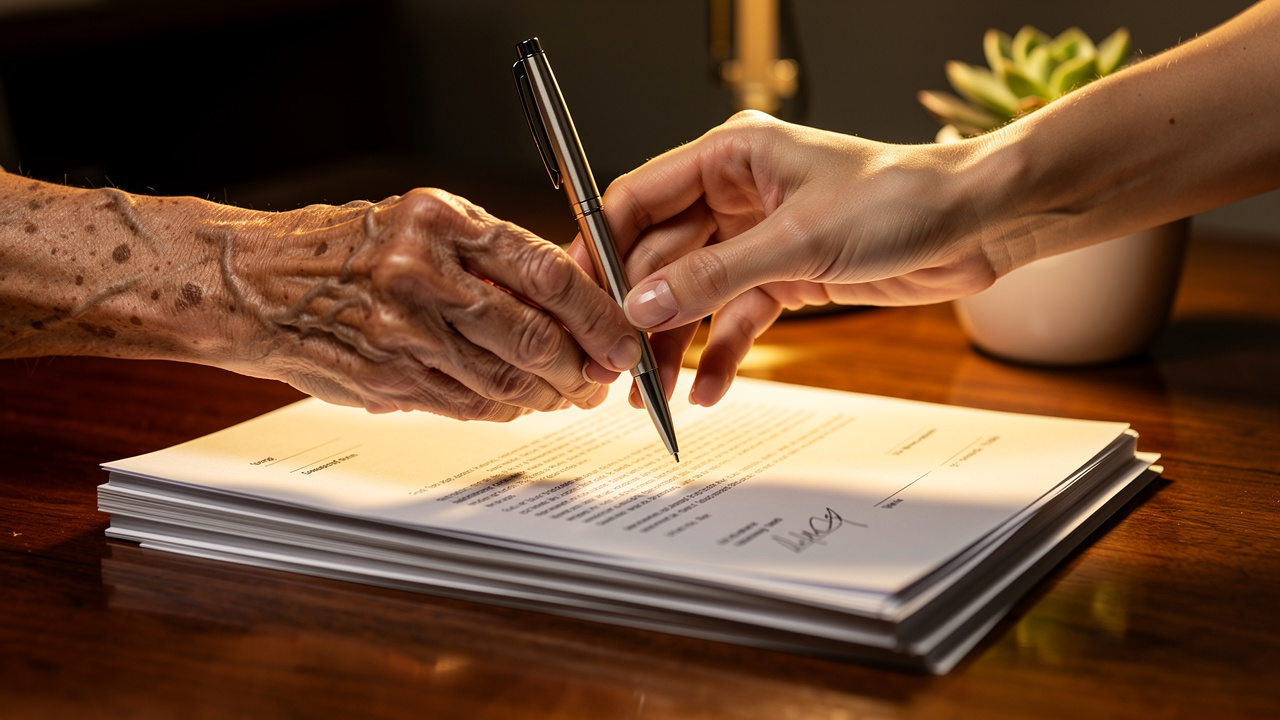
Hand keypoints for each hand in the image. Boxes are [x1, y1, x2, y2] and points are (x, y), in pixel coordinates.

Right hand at [221, 189, 641, 419]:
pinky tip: (519, 402)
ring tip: (568, 392)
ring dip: (549, 394)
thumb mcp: (421, 224)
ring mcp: (401, 331)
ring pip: (505, 379)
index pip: (547, 271)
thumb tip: (568, 299)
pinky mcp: (385, 379)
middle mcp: (422, 274)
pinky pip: (466, 404)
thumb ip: (490, 257)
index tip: (623, 337)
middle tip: (602, 375)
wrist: (253, 283)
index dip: (597, 314)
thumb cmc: (344, 249)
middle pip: (534, 335)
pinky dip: (504, 408)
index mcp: (441, 222)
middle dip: (582, 366)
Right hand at [579, 111, 994, 406]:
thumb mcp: (794, 242)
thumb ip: (711, 276)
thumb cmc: (899, 201)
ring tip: (652, 392)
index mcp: (730, 156)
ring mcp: (760, 237)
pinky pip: (737, 317)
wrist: (975, 225)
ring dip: (675, 342)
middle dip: (641, 310)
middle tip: (616, 361)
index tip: (577, 293)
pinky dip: (722, 353)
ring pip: (695, 293)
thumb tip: (641, 304)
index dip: (603, 245)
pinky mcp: (786, 275)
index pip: (640, 198)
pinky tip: (708, 389)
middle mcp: (737, 193)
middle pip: (663, 255)